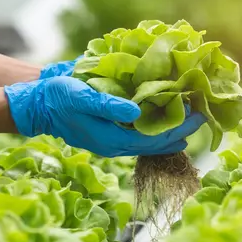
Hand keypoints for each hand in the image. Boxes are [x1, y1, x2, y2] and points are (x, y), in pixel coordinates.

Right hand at [5, 60, 205, 156]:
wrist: (40, 105)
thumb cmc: (59, 98)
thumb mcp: (82, 98)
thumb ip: (109, 105)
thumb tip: (138, 111)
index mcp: (111, 139)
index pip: (153, 140)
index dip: (177, 130)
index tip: (199, 117)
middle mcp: (114, 144)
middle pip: (154, 144)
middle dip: (179, 132)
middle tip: (201, 117)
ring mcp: (111, 140)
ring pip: (148, 141)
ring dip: (168, 131)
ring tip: (188, 118)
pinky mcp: (108, 132)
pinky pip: (138, 134)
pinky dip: (154, 127)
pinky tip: (163, 117)